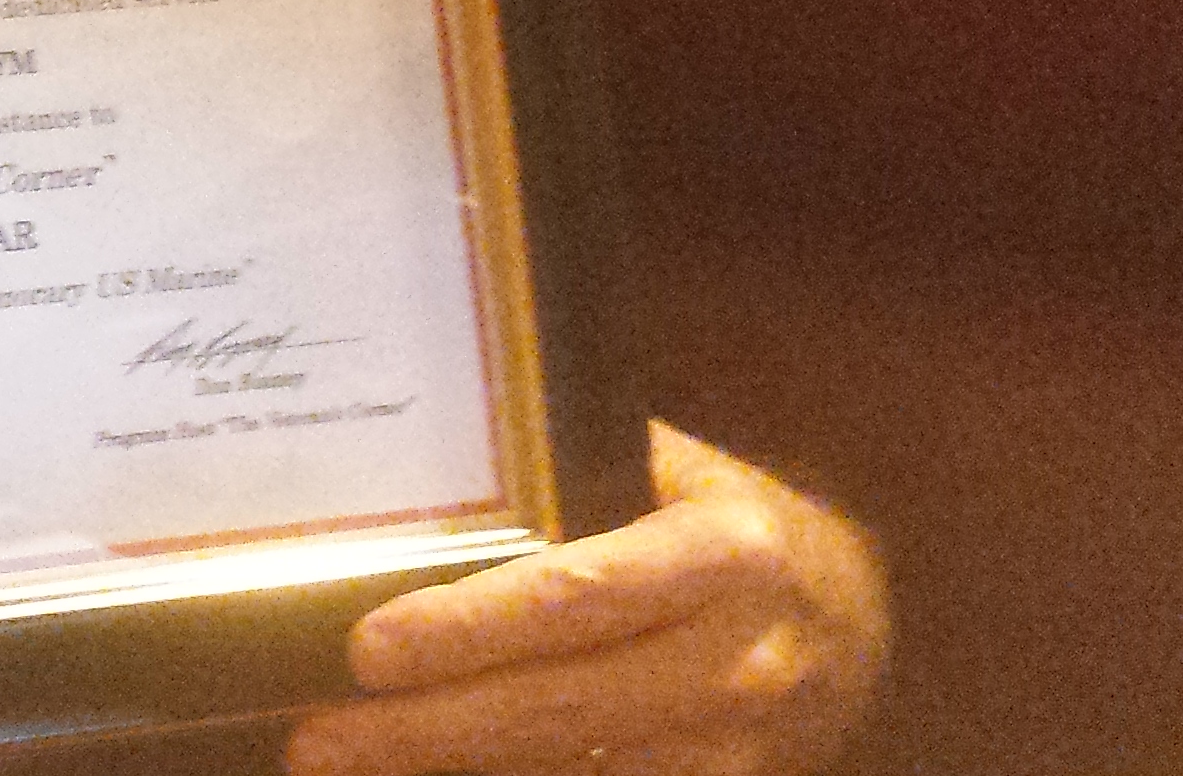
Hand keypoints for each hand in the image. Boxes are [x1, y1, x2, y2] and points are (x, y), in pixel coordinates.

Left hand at [282, 421, 886, 775]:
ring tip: (348, 762)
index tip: (369, 647)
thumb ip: (581, 465)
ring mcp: (736, 746)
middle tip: (321, 736)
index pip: (576, 598)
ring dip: (450, 773)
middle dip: (425, 730)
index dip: (468, 629)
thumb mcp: (686, 476)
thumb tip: (438, 441)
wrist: (861, 623)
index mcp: (726, 555)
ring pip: (571, 770)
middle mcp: (737, 659)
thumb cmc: (738, 531)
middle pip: (557, 707)